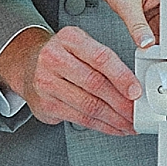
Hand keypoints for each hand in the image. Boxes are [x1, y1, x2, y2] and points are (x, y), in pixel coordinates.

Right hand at [0, 24, 140, 135]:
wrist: (29, 65)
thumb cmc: (63, 57)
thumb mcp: (82, 46)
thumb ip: (106, 61)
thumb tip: (136, 86)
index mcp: (69, 38)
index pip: (101, 57)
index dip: (122, 77)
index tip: (137, 92)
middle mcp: (53, 57)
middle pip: (95, 84)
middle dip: (122, 103)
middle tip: (137, 112)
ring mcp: (46, 82)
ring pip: (89, 105)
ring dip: (115, 119)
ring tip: (129, 123)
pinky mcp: (45, 104)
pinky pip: (80, 119)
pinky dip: (102, 126)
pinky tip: (113, 126)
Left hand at [85, 0, 160, 50]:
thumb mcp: (127, 2)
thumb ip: (137, 25)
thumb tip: (147, 43)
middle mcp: (166, 0)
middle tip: (163, 57)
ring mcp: (157, 7)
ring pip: (163, 31)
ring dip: (159, 42)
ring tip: (155, 53)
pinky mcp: (147, 12)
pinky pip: (153, 30)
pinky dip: (150, 38)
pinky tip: (147, 45)